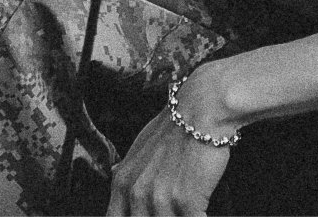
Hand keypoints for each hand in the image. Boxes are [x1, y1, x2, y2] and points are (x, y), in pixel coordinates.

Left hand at [106, 70, 237, 215]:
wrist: (201, 111)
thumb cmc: (175, 126)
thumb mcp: (139, 146)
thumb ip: (127, 169)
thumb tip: (116, 175)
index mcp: (122, 183)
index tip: (149, 215)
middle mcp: (137, 194)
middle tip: (171, 210)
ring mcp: (160, 200)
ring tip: (186, 210)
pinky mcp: (186, 202)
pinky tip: (202, 212)